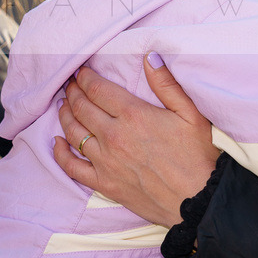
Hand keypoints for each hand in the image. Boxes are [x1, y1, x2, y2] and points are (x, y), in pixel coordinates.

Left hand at [53, 53, 219, 226]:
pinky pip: (72, 167)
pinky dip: (60, 153)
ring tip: (63, 105)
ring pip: (74, 133)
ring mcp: (105, 161)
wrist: (198, 200)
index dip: (86, 78)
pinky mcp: (104, 184)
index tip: (81, 71)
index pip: (99, 90)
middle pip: (82, 108)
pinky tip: (58, 142)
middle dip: (73, 92)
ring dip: (65, 115)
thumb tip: (150, 57)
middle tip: (69, 84)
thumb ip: (167, 84)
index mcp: (133, 115)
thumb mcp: (191, 113)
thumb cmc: (199, 155)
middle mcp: (113, 136)